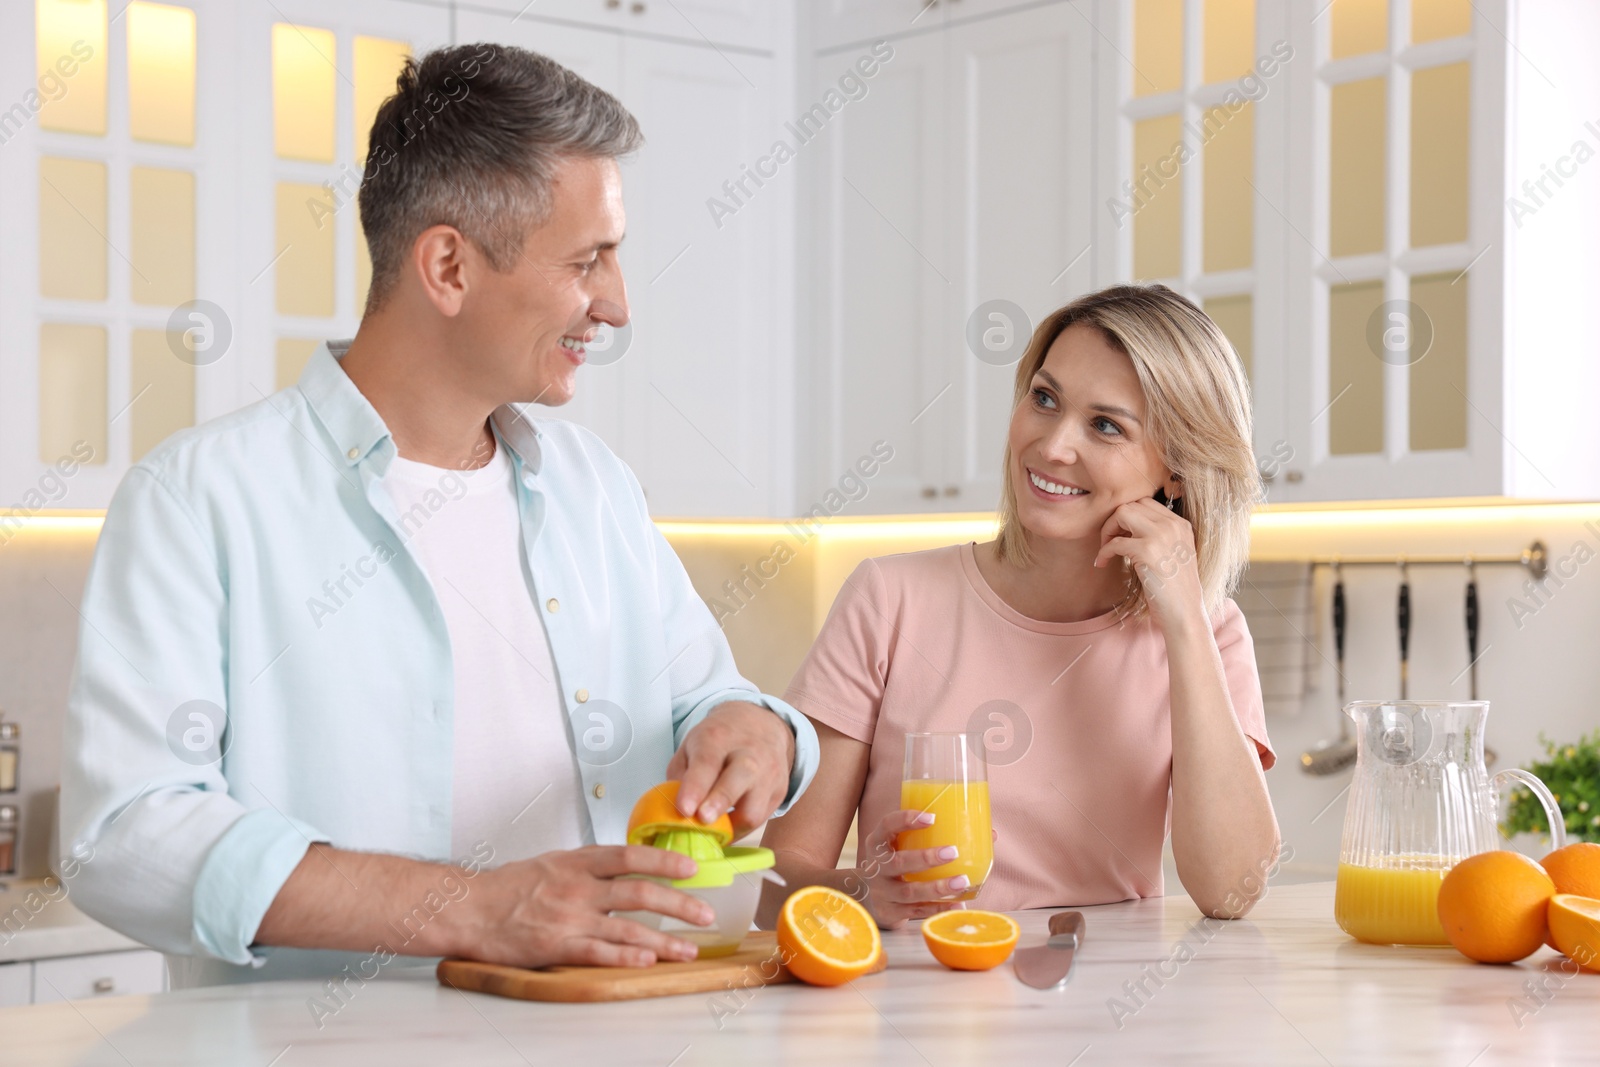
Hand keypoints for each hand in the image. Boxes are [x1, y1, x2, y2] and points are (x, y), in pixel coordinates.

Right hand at [460, 845, 714, 968]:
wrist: (471, 909)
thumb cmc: (510, 887)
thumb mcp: (554, 861)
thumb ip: (589, 866)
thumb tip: (624, 867)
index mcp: (579, 862)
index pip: (631, 856)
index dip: (665, 861)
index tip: (692, 869)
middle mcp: (579, 887)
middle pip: (641, 893)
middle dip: (680, 905)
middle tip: (705, 913)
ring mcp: (570, 917)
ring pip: (629, 927)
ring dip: (664, 940)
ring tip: (689, 949)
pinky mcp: (559, 946)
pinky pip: (600, 952)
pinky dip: (627, 957)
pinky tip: (648, 961)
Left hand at [668, 701, 794, 836]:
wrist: (761, 725)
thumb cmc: (719, 739)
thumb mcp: (692, 744)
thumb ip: (680, 775)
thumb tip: (675, 810)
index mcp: (718, 738)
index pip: (707, 762)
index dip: (695, 788)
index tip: (684, 809)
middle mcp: (748, 753)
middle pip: (739, 777)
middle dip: (720, 802)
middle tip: (702, 820)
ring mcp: (769, 773)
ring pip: (755, 809)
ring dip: (730, 826)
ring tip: (712, 830)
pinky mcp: (779, 791)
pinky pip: (760, 819)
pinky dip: (741, 828)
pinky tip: (727, 825)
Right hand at [854, 809, 972, 928]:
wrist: (872, 897)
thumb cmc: (898, 862)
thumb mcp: (905, 845)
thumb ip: (937, 836)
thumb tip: (991, 834)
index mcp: (878, 842)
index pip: (887, 825)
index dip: (905, 820)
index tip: (932, 817)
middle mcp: (877, 867)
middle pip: (897, 862)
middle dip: (925, 858)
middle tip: (953, 852)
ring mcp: (882, 892)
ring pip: (909, 892)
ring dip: (937, 888)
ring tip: (962, 881)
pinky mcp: (890, 912)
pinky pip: (916, 912)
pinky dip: (938, 908)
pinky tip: (957, 904)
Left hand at [1093, 495, 1203, 626]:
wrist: (1185, 614)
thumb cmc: (1175, 590)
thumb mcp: (1173, 554)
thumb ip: (1158, 536)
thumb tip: (1126, 527)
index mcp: (1181, 524)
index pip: (1146, 502)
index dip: (1127, 516)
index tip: (1121, 534)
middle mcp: (1173, 525)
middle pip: (1132, 504)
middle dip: (1114, 520)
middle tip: (1109, 541)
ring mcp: (1161, 536)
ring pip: (1122, 514)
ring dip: (1107, 530)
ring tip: (1105, 549)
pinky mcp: (1148, 552)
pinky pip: (1115, 542)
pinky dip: (1104, 552)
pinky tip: (1102, 563)